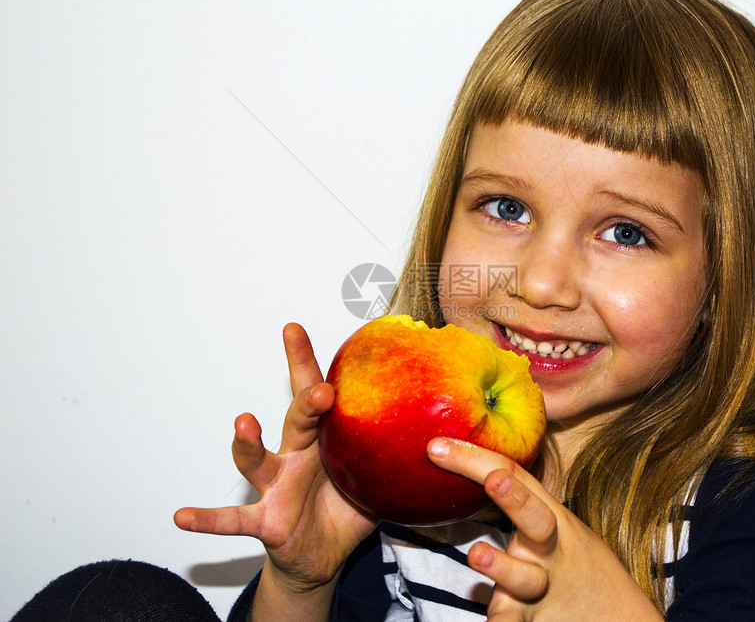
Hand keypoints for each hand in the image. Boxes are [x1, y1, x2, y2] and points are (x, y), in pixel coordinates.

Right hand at [175, 324, 376, 603]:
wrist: (320, 556)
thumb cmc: (345, 509)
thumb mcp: (377, 481)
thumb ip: (398, 457)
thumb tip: (442, 434)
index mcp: (323, 441)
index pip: (314, 394)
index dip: (304, 361)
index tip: (293, 328)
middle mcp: (295, 456)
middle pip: (295, 418)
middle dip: (305, 400)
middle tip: (320, 390)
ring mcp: (277, 487)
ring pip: (258, 460)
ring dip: (248, 442)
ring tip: (243, 423)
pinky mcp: (265, 520)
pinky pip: (233, 521)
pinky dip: (208, 519)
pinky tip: (183, 516)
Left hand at [427, 438, 662, 620]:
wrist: (620, 619)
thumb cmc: (575, 565)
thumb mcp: (555, 529)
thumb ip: (521, 504)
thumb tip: (471, 468)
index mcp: (550, 519)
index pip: (514, 477)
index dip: (476, 459)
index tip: (437, 446)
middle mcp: (548, 550)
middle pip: (535, 518)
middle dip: (515, 498)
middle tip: (495, 480)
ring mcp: (542, 587)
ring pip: (522, 577)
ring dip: (501, 566)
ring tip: (478, 555)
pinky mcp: (532, 620)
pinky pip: (512, 621)